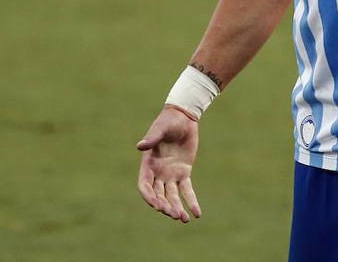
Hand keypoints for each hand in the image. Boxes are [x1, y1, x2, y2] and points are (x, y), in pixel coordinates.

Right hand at [136, 106, 201, 222]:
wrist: (183, 117)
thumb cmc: (167, 121)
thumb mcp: (160, 129)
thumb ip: (151, 139)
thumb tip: (140, 146)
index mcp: (148, 165)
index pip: (144, 186)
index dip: (149, 197)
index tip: (157, 206)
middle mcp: (158, 173)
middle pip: (159, 195)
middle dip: (165, 206)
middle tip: (174, 214)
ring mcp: (171, 175)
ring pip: (172, 197)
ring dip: (177, 208)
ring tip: (184, 219)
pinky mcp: (184, 173)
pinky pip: (187, 191)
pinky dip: (191, 202)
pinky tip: (197, 214)